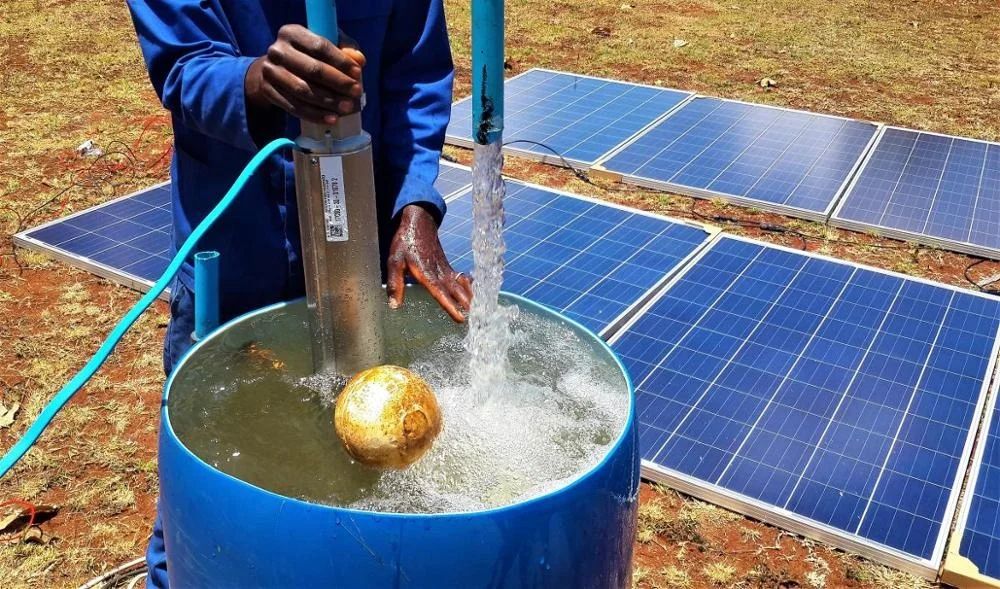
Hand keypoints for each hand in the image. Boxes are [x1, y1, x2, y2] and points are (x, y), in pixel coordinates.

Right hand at [245, 24, 364, 124]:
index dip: (340, 61)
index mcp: (291, 33)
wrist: (274, 70)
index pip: (319, 46)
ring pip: (303, 90)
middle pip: (311, 69)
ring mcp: (270, 72)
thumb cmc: (306, 55)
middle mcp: (277, 51)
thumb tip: (360, 60)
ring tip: (347, 107)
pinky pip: (294, 107)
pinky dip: (315, 115)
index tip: (358, 72)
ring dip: (328, 101)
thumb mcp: (323, 46)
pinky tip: (331, 118)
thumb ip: (344, 49)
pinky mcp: (268, 91)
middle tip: (356, 92)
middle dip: (338, 83)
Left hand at [387, 204, 473, 322]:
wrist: (419, 221)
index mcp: (427, 273)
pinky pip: (461, 278)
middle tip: (476, 318)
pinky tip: (474, 292)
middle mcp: (439, 272)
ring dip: (470, 297)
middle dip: (466, 305)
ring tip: (478, 309)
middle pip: (456, 291)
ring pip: (461, 285)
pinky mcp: (447, 265)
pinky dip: (469, 286)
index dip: (451, 306)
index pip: (440, 293)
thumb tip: (394, 305)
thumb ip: (395, 283)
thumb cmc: (405, 241)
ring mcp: (445, 268)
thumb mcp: (394, 261)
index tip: (460, 318)